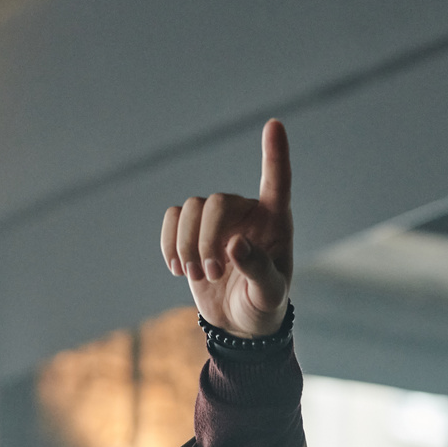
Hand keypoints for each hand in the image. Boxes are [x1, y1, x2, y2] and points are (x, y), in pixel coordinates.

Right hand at [161, 119, 292, 337]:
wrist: (240, 323)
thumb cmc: (264, 305)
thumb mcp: (269, 294)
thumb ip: (258, 269)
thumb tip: (235, 244)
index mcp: (275, 221)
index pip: (277, 180)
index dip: (275, 153)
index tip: (274, 124)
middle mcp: (247, 212)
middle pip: (215, 202)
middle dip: (206, 239)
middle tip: (212, 274)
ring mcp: (218, 219)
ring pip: (190, 209)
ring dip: (186, 246)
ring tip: (196, 277)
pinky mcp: (192, 230)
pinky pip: (172, 218)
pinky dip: (169, 244)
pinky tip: (179, 269)